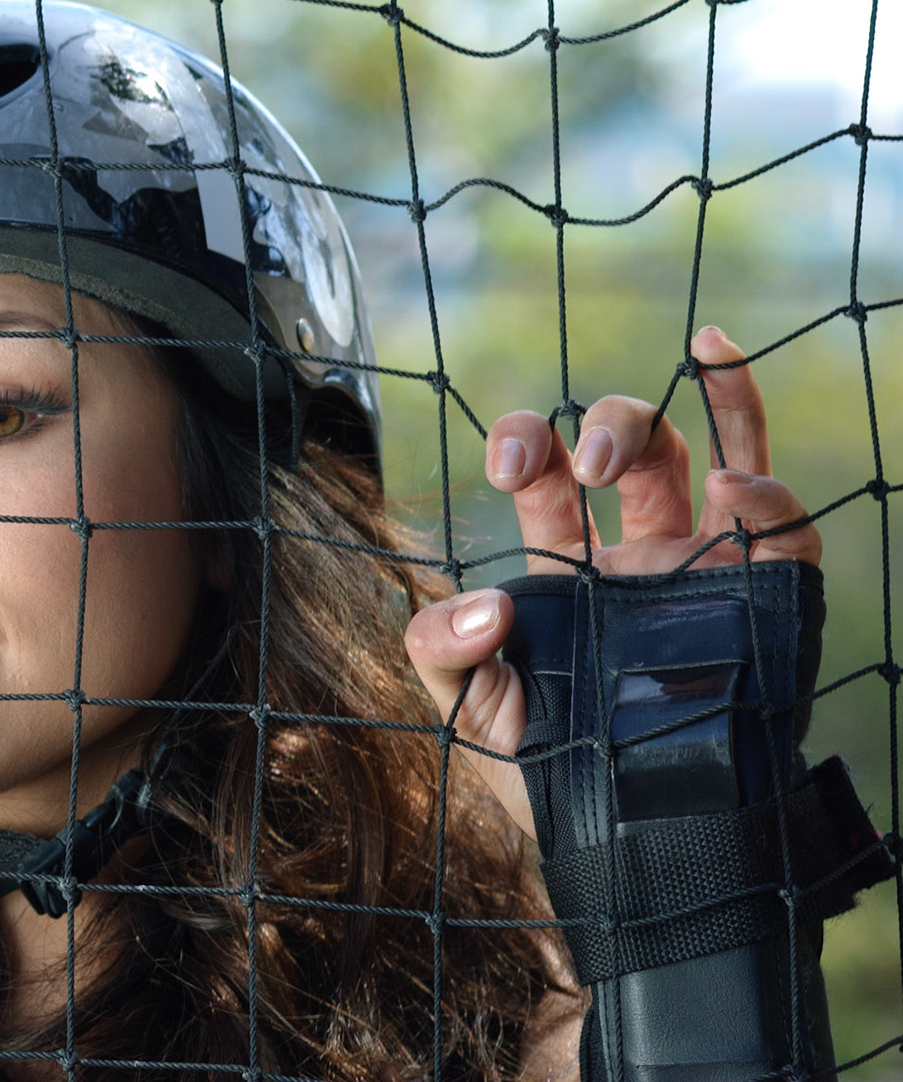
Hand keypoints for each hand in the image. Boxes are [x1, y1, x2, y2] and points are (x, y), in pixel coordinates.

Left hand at [401, 326, 821, 838]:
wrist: (628, 847)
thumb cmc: (546, 777)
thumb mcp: (469, 711)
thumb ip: (439, 649)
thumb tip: (480, 603)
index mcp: (567, 568)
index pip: (548, 476)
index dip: (530, 441)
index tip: (509, 464)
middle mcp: (641, 559)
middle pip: (637, 447)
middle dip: (611, 422)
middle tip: (584, 465)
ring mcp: (708, 576)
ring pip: (725, 456)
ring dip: (710, 404)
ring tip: (685, 379)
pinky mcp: (768, 608)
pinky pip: (788, 532)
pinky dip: (771, 490)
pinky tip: (736, 481)